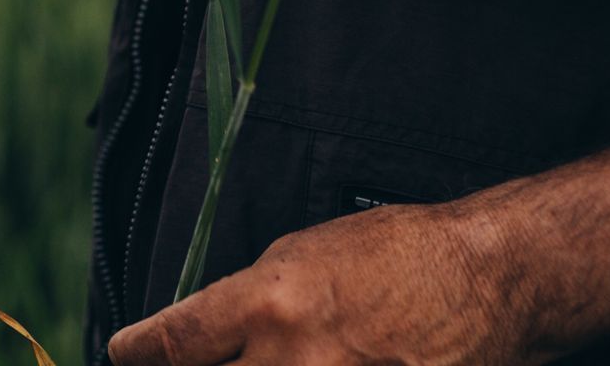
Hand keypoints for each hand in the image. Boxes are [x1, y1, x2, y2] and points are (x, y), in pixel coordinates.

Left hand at [106, 202, 527, 365]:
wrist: (487, 279)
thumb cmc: (394, 255)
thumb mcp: (300, 256)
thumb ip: (244, 304)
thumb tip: (202, 340)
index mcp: (269, 304)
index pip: (174, 344)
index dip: (137, 354)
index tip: (122, 355)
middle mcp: (296, 361)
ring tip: (256, 360)